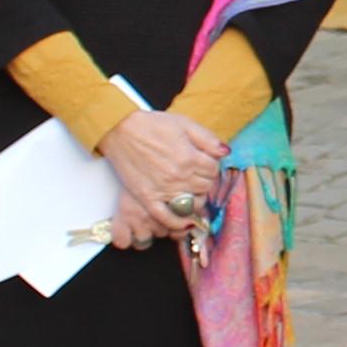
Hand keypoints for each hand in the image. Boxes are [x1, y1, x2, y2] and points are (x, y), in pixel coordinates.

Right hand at [106, 106, 231, 221]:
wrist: (121, 131)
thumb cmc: (152, 125)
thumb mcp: (184, 123)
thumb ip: (208, 138)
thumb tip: (225, 152)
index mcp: (190, 157)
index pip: (214, 170)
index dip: (212, 166)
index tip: (205, 163)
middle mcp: (179, 176)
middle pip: (206, 187)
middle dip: (205, 181)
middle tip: (197, 175)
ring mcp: (164, 190)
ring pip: (192, 204)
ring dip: (196, 199)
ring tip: (191, 191)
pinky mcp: (148, 198)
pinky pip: (168, 218)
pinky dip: (179, 222)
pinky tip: (186, 221)